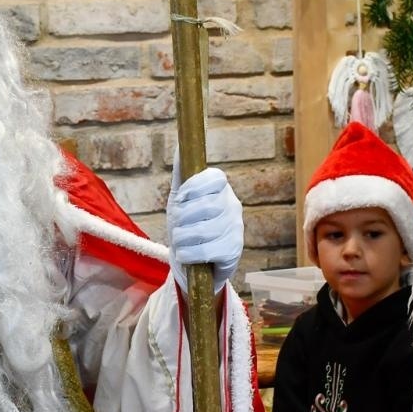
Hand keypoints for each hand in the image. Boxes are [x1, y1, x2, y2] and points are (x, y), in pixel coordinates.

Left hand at [166, 160, 243, 293]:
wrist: (196, 265)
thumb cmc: (188, 226)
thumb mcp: (181, 199)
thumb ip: (182, 174)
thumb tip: (181, 145)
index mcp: (222, 189)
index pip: (215, 177)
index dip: (193, 187)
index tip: (180, 198)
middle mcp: (233, 206)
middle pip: (206, 205)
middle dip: (182, 218)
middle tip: (176, 225)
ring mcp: (236, 229)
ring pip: (203, 230)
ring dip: (181, 238)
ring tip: (179, 241)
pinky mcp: (234, 251)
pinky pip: (206, 251)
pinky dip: (188, 254)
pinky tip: (185, 255)